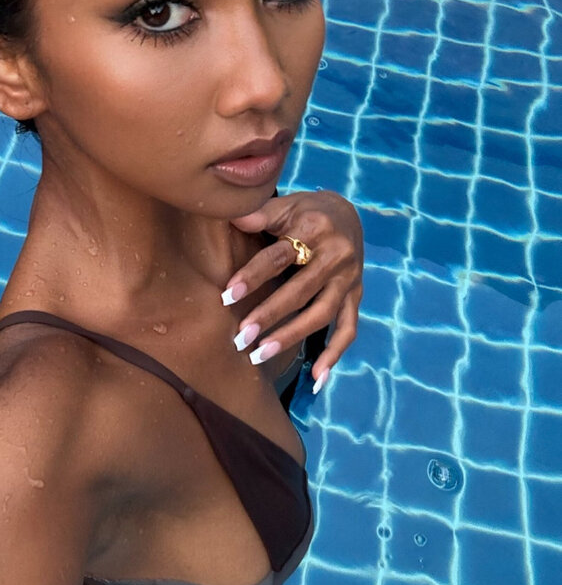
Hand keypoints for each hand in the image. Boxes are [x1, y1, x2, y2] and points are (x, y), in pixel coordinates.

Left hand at [222, 190, 363, 388]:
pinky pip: (349, 328)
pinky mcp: (356, 295)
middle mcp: (337, 255)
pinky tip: (316, 379)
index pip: (280, 256)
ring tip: (260, 355)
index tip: (227, 295)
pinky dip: (334, 354)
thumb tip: (232, 216)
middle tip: (241, 337)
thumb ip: (259, 213)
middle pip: (301, 291)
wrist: (346, 213)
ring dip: (292, 337)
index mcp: (315, 230)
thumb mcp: (285, 205)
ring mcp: (350, 279)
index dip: (253, 275)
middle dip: (269, 315)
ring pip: (322, 314)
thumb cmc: (304, 211)